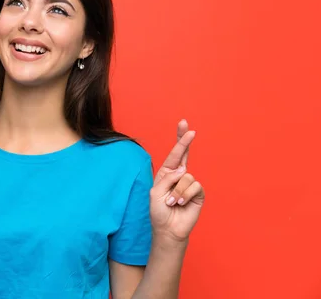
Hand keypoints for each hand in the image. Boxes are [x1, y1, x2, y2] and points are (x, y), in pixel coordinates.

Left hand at [149, 119, 204, 241]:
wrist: (168, 229)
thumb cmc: (160, 211)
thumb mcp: (156, 192)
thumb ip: (168, 178)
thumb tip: (183, 170)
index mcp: (167, 173)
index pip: (174, 154)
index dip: (179, 140)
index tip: (184, 124)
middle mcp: (179, 176)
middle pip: (184, 154)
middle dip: (185, 141)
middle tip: (190, 129)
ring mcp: (189, 184)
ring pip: (186, 176)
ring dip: (177, 191)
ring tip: (173, 202)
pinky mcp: (198, 193)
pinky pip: (194, 186)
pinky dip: (185, 195)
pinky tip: (181, 204)